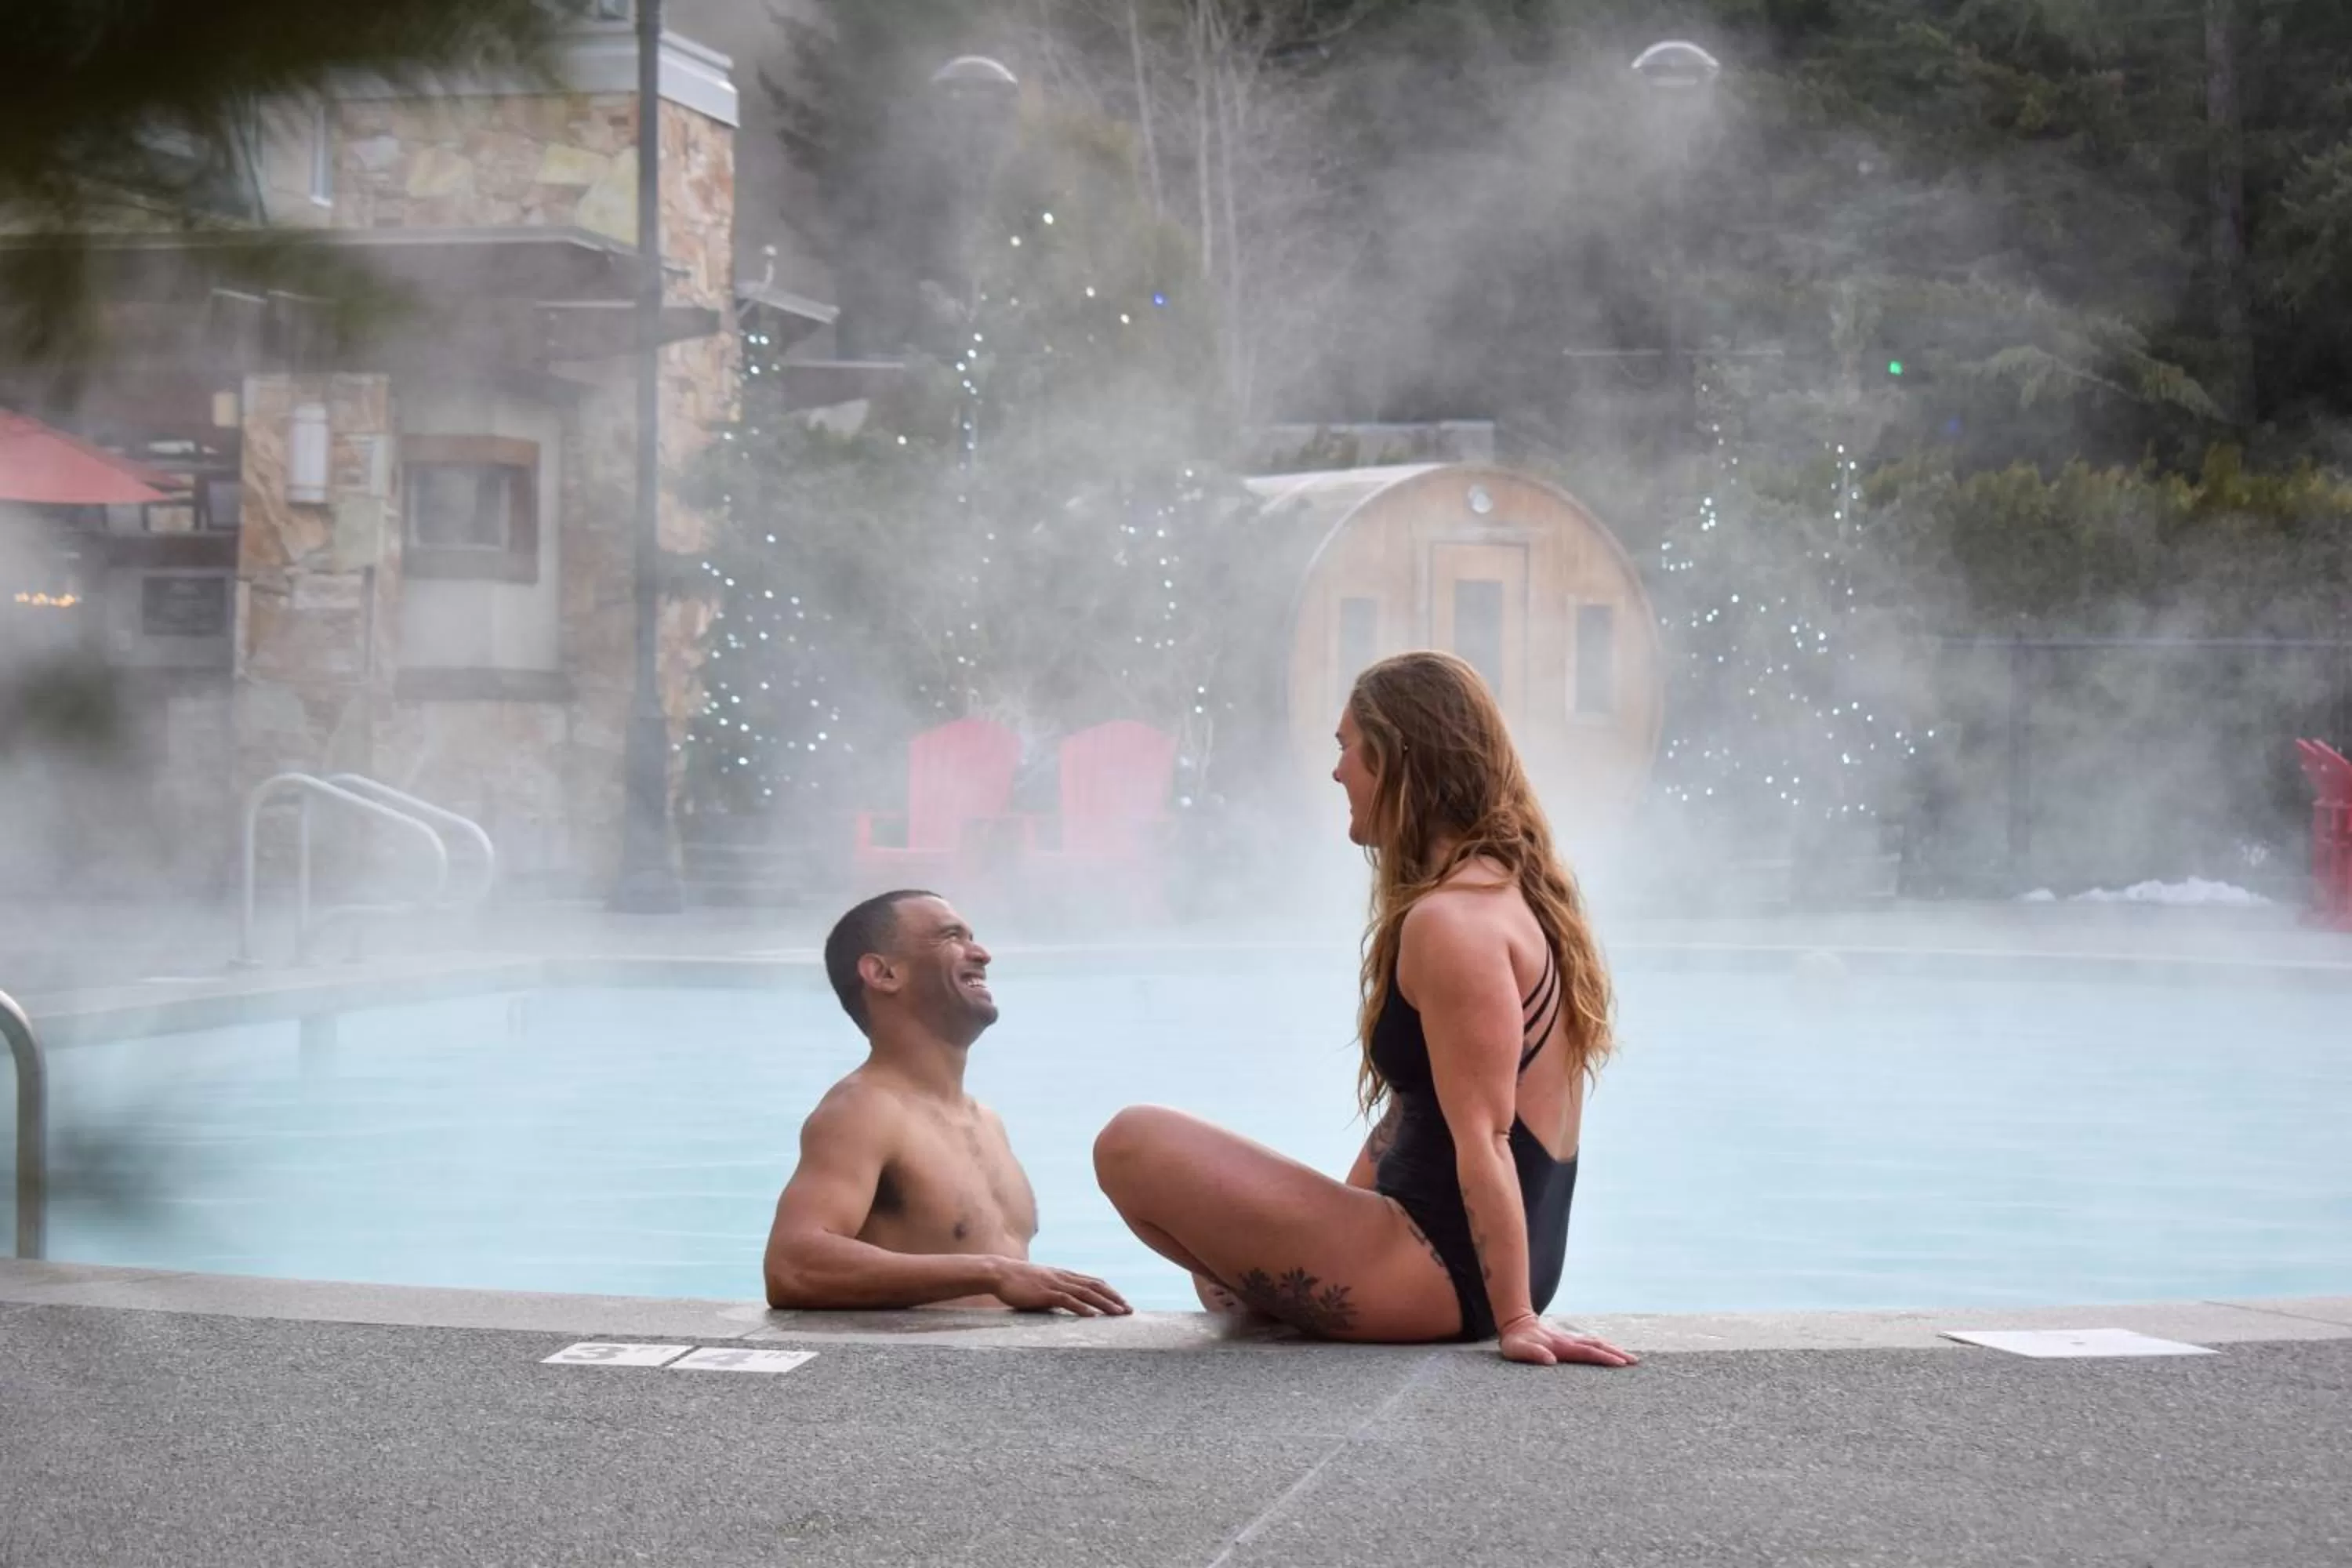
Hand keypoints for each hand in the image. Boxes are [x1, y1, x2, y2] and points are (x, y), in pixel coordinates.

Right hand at [990, 1260, 1131, 1316]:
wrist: (1000, 1272)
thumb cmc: (1017, 1280)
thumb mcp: (1041, 1283)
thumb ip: (1054, 1289)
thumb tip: (1063, 1301)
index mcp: (1064, 1275)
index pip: (1093, 1281)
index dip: (1110, 1291)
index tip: (1122, 1301)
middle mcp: (1064, 1277)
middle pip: (1096, 1286)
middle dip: (1114, 1298)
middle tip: (1129, 1310)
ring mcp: (1056, 1284)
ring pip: (1087, 1293)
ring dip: (1105, 1304)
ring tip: (1119, 1314)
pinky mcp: (1046, 1293)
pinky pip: (1068, 1301)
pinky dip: (1083, 1308)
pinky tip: (1093, 1316)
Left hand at [1496, 1314, 1637, 1367]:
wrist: (1515, 1323)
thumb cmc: (1515, 1342)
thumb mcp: (1518, 1350)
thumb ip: (1533, 1353)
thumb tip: (1551, 1361)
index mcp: (1561, 1346)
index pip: (1588, 1352)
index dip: (1604, 1357)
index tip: (1621, 1363)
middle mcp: (1570, 1341)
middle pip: (1598, 1346)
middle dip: (1617, 1353)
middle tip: (1636, 1362)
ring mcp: (1571, 1339)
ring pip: (1597, 1342)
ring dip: (1614, 1349)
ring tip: (1630, 1357)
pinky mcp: (1569, 1341)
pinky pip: (1591, 1343)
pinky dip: (1604, 1346)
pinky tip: (1611, 1350)